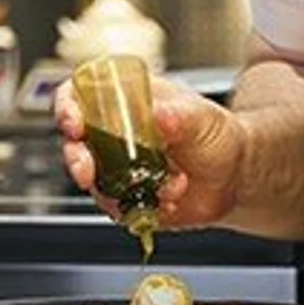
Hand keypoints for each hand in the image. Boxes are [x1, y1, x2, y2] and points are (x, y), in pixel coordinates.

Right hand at [54, 74, 245, 228]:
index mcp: (125, 101)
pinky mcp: (127, 198)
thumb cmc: (217, 135)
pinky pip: (116, 208)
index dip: (68, 108)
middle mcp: (113, 134)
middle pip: (74, 143)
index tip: (74, 123)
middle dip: (75, 159)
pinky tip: (168, 201)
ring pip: (91, 180)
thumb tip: (160, 116)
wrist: (235, 178)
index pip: (79, 96)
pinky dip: (137, 208)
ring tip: (162, 188)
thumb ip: (180, 116)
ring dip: (115, 190)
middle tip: (88, 171)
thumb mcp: (202, 118)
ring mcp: (117, 168)